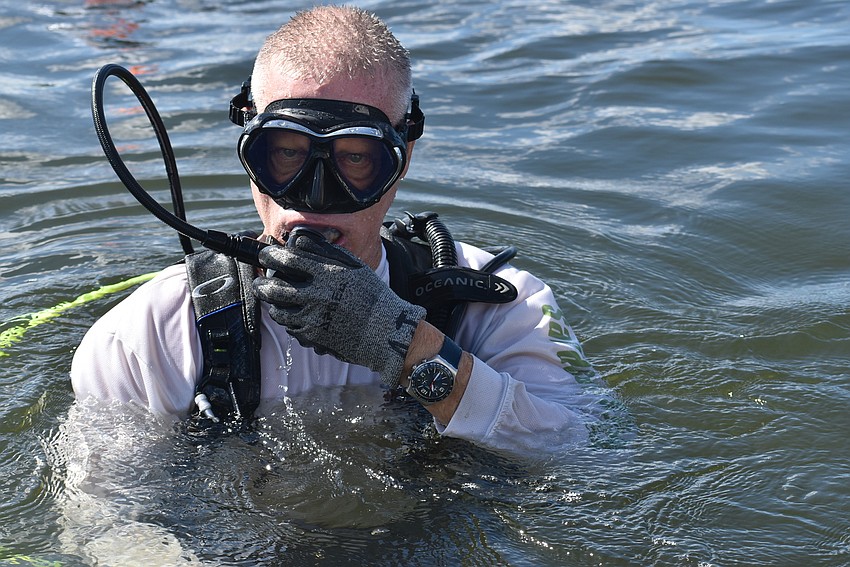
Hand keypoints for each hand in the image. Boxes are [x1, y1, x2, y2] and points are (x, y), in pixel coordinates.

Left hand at [252, 230, 425, 386]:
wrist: (385, 330)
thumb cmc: (371, 294)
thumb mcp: (353, 266)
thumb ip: (325, 251)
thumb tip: (299, 240)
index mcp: (326, 274)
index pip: (288, 260)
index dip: (270, 256)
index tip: (265, 255)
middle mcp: (316, 296)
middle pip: (274, 288)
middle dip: (262, 284)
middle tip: (260, 282)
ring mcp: (312, 318)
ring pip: (278, 310)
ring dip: (273, 303)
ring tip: (275, 299)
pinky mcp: (313, 337)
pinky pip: (290, 327)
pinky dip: (288, 320)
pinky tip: (296, 315)